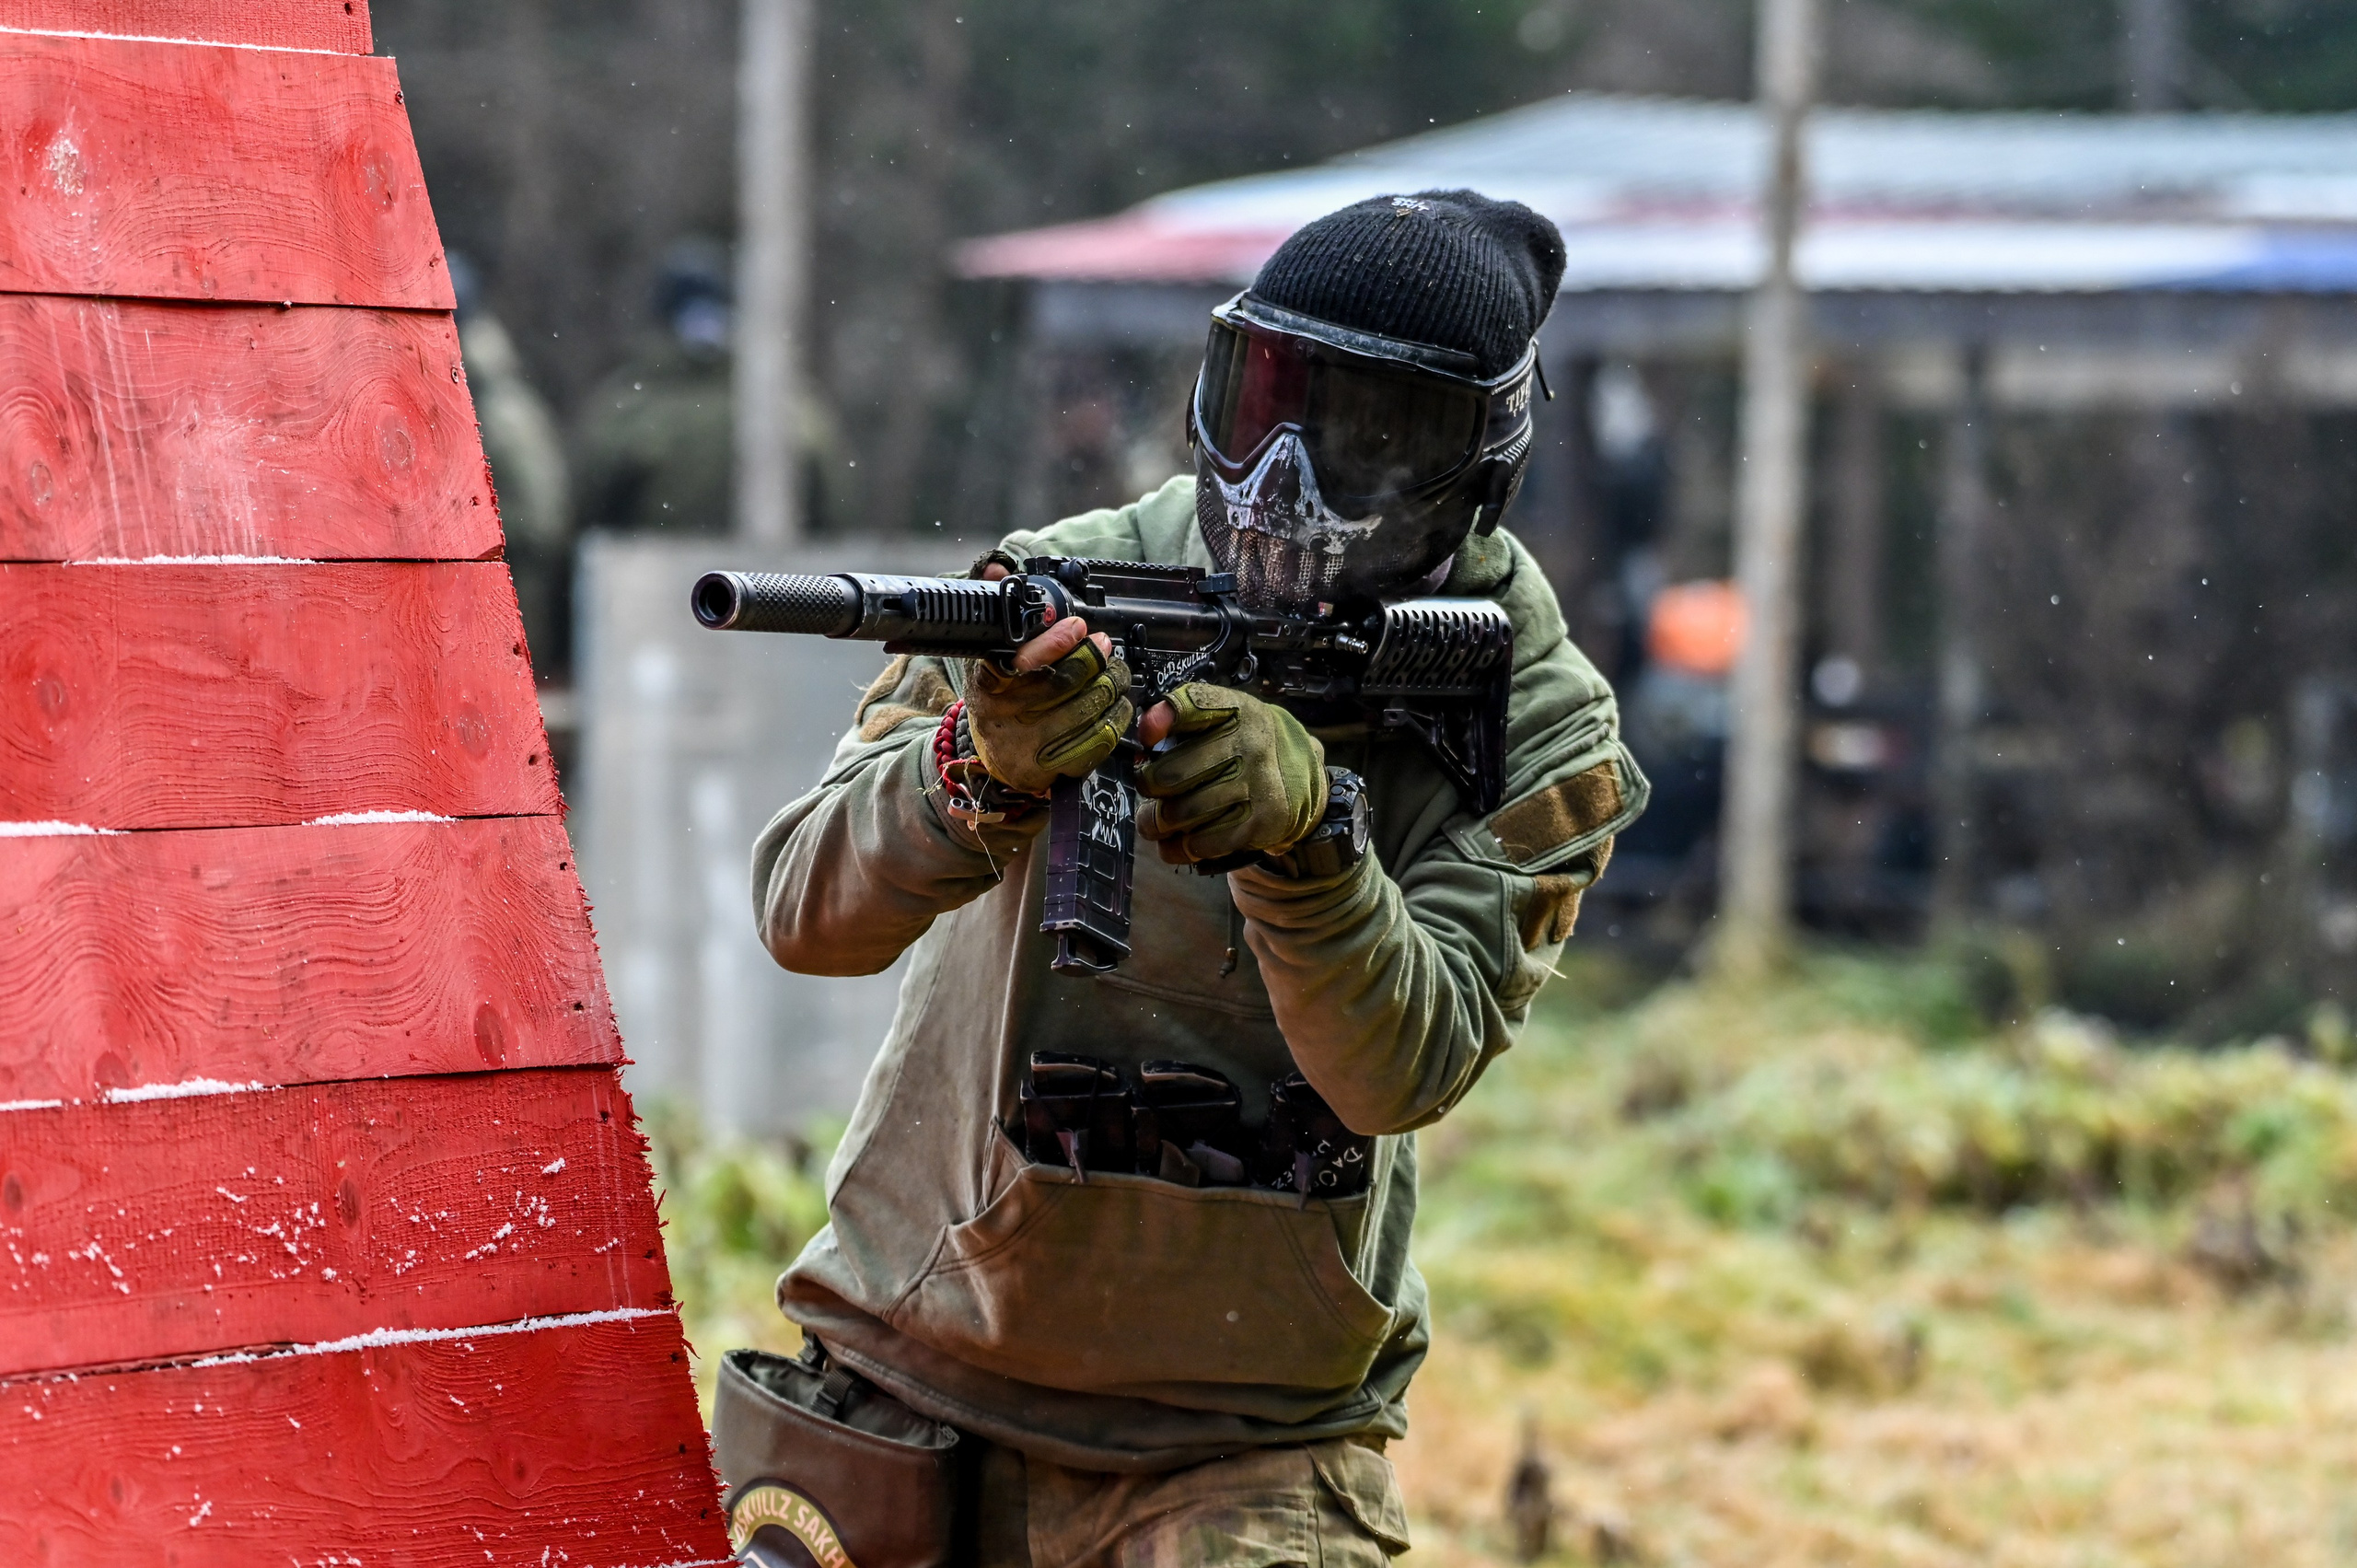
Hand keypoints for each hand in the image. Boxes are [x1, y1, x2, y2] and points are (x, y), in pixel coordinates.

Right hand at [963, 603, 1131, 795]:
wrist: (996, 755)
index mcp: (989, 682)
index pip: (1020, 662)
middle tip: (1105, 646)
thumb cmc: (1000, 694)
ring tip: (1115, 673)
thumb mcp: (989, 651)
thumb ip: (997, 605)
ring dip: (1111, 687)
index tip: (1078, 627)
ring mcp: (1029, 747)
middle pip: (1064, 684)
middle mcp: (1005, 717)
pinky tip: (1116, 704)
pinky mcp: (1052, 770)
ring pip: (1087, 711)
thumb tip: (997, 566)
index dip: (1053, 643)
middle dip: (1095, 659)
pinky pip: (1097, 742)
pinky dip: (1115, 718)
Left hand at [1135, 684, 1325, 865]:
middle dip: (1148, 787)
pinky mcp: (1262, 822)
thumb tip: (1146, 731)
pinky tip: (1178, 841)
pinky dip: (1180, 847)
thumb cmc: (1246, 745)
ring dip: (1156, 823)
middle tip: (1148, 792)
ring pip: (1182, 814)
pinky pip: (1203, 843)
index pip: (1194, 704)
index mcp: (1236, 711)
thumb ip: (1183, 715)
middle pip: (1172, 775)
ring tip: (1153, 822)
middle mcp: (1249, 745)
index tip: (1147, 737)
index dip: (1161, 720)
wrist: (1303, 776)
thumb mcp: (1225, 716)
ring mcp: (1258, 785)